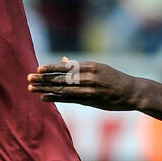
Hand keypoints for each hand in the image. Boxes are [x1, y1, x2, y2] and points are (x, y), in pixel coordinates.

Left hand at [28, 58, 142, 111]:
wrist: (133, 92)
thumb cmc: (115, 79)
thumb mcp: (99, 68)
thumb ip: (80, 66)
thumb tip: (64, 60)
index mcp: (90, 66)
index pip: (66, 67)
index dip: (51, 68)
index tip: (37, 69)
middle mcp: (89, 76)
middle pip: (61, 77)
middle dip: (43, 78)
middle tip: (28, 78)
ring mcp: (90, 88)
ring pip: (63, 88)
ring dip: (45, 88)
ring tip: (31, 88)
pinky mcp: (92, 100)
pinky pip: (70, 99)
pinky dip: (56, 98)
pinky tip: (44, 98)